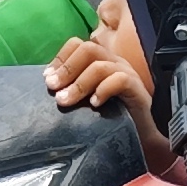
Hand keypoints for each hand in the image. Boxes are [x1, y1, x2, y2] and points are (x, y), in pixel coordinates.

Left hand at [43, 0, 171, 165]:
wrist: (140, 141)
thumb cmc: (110, 120)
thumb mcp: (85, 100)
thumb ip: (71, 88)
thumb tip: (47, 84)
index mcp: (100, 61)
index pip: (78, 45)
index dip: (60, 59)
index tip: (47, 79)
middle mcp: (114, 62)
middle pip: (88, 49)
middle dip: (66, 68)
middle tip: (53, 88)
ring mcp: (127, 73)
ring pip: (100, 65)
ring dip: (78, 83)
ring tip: (65, 100)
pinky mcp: (137, 89)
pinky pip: (120, 80)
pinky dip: (103, 89)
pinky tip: (94, 104)